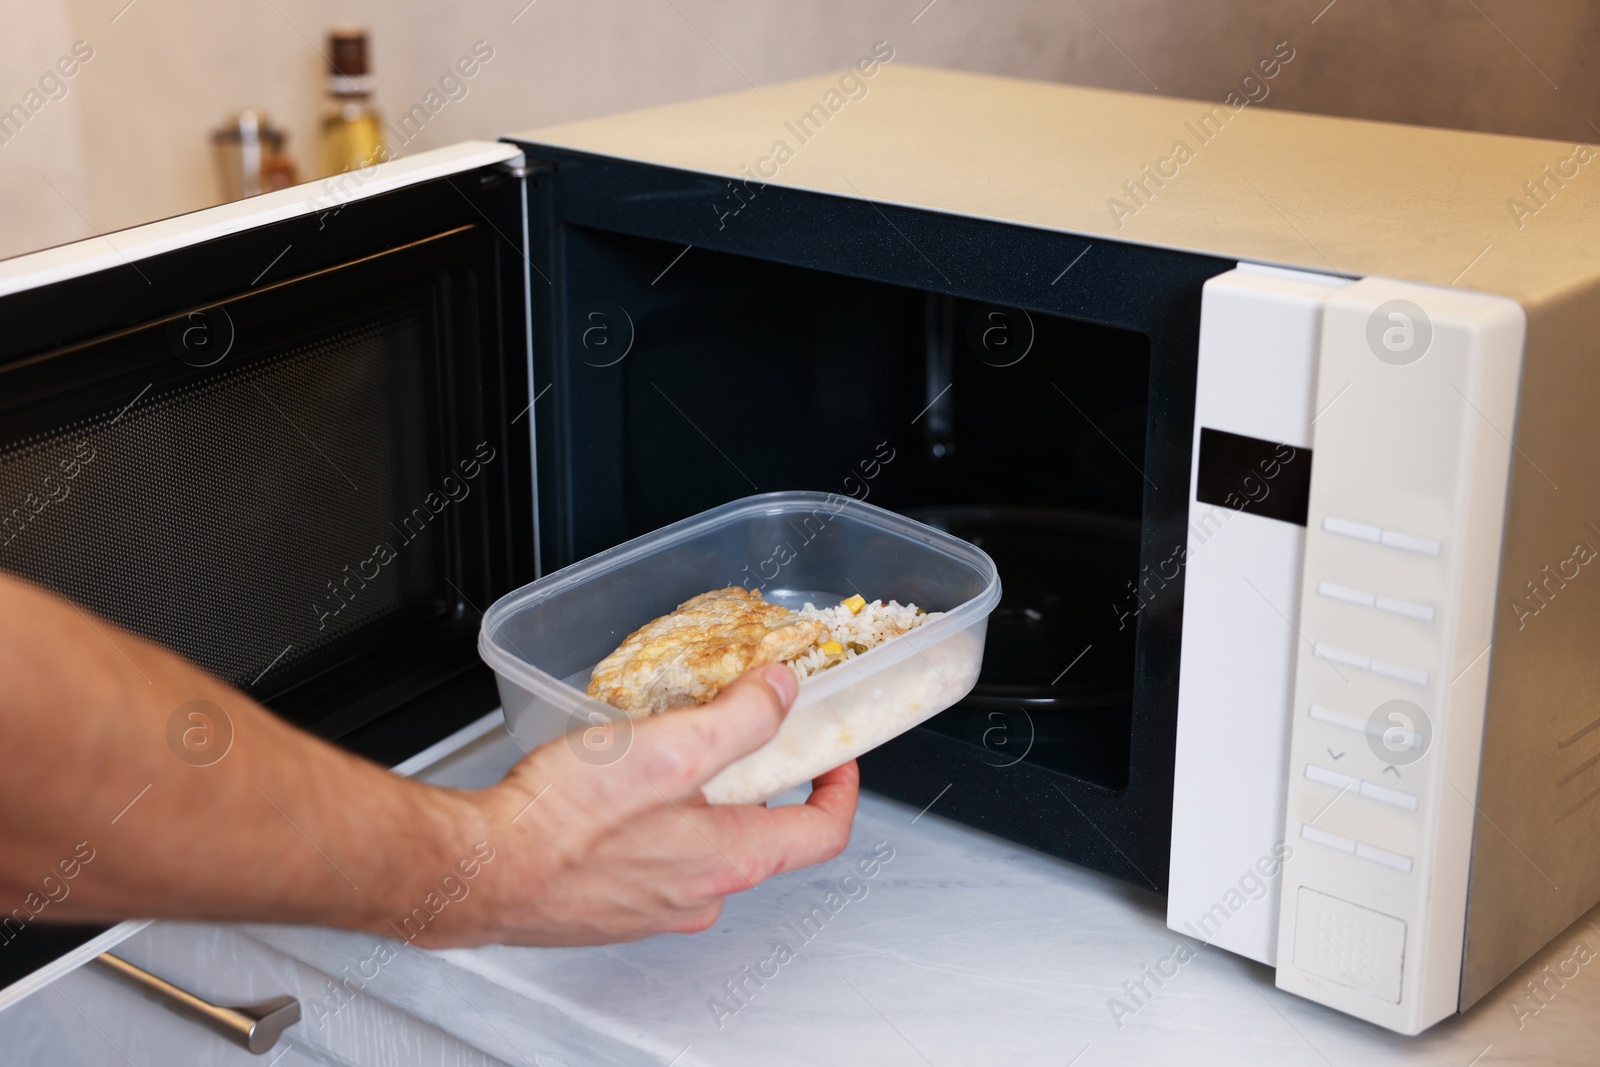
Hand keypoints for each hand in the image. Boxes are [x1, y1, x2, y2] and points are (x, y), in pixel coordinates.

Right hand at [423, 665, 859, 946]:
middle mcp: (701, 893)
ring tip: (666, 749)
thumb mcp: (669, 747)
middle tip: (740, 731)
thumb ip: (741, 717)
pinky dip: (654, 817)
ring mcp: (656, 906)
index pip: (824, 832)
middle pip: (763, 833)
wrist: (481, 870)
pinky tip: (618, 787)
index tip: (835, 754)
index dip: (841, 786)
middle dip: (759, 779)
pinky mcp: (614, 904)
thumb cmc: (563, 821)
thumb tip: (782, 690)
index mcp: (733, 859)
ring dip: (701, 796)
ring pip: (704, 843)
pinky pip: (655, 856)